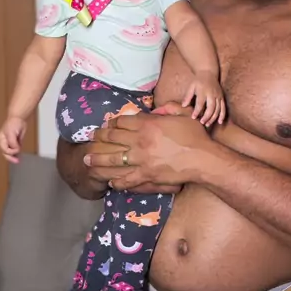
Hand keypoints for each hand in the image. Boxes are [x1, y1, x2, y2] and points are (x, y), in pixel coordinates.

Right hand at [0, 117, 26, 162]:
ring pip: (11, 153)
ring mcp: (10, 143)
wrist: (20, 118)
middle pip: (6, 153)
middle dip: (11, 158)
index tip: (17, 150)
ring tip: (18, 160)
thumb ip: (12, 142)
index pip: (4, 150)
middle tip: (17, 161)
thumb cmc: (13, 124)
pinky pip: (16, 150)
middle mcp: (5, 142)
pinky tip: (19, 156)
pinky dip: (17, 153)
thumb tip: (16, 150)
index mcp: (1, 140)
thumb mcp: (11, 133)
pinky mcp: (16, 142)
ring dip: (14, 156)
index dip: (10, 152)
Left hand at [84, 112, 208, 190]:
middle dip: (100, 137)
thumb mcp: (183, 114)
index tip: (107, 125)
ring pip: (113, 159)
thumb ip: (169, 108)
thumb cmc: (196, 136)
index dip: (112, 123)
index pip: (123, 122)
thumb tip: (157, 110)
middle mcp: (140, 140)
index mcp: (148, 124)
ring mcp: (141, 159)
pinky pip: (127, 179)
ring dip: (98, 159)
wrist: (202, 158)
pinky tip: (110, 181)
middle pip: (113, 138)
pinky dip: (117, 181)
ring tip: (87, 159)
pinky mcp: (146, 175)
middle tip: (91, 137)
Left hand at [181, 71, 225, 126]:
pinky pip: (223, 107)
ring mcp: (218, 95)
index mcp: (203, 91)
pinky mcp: (222, 97)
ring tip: (208, 124)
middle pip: (211, 107)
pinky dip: (222, 115)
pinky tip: (219, 122)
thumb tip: (183, 106)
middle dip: (206, 116)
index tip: (193, 117)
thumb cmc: (198, 81)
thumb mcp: (191, 86)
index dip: (197, 111)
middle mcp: (212, 94)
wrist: (208, 72)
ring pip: (218, 109)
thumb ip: (187, 96)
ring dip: (213, 118)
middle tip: (202, 123)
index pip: (200, 103)